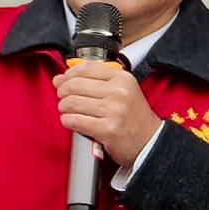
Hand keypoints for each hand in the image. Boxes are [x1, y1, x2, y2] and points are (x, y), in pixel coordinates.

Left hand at [52, 57, 160, 176]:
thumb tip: (59, 79)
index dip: (69, 75)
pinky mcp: (107, 129)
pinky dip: (68, 121)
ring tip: (71, 112)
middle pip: (74, 85)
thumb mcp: (122, 91)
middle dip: (63, 93)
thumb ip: (92, 81)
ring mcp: (114, 111)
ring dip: (64, 108)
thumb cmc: (133, 117)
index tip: (65, 81)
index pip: (85, 68)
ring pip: (70, 103)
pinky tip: (73, 122)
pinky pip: (74, 120)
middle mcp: (119, 92)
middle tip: (65, 99)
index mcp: (123, 79)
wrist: (149, 141)